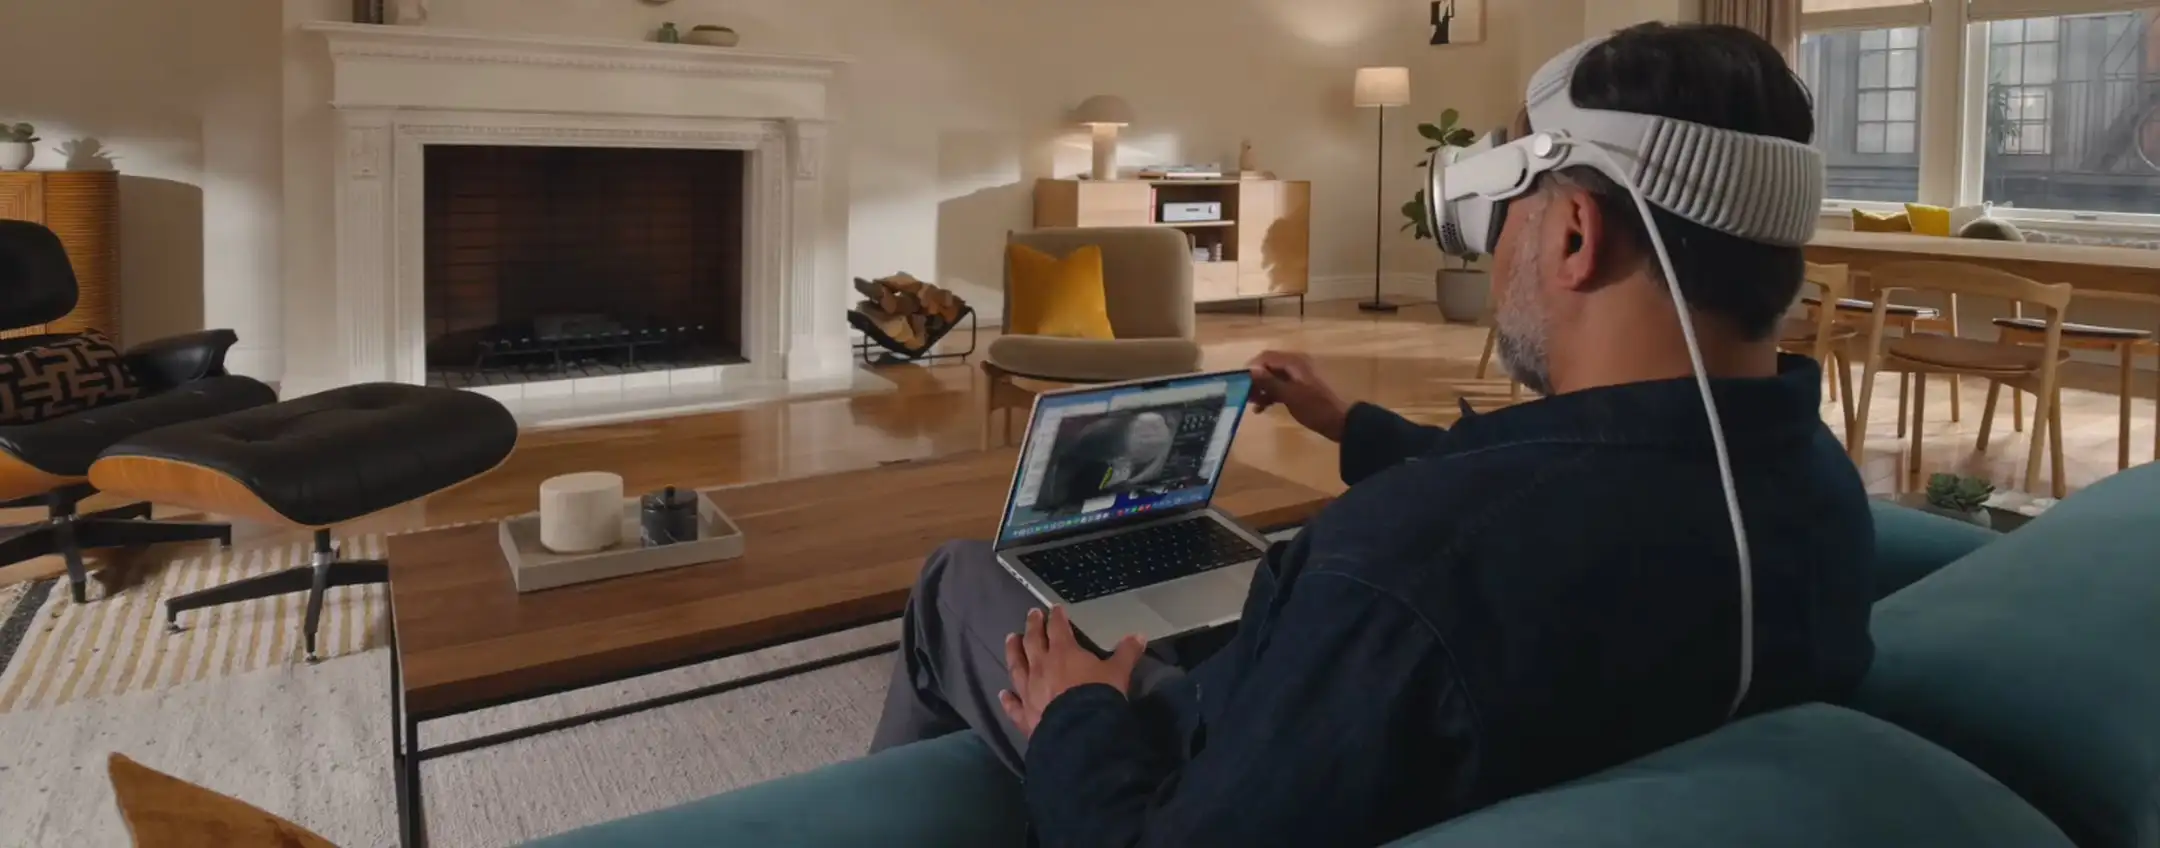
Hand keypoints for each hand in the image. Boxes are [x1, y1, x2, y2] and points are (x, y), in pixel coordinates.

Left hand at [999, 607, 1145, 739]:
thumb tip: (1140, 634)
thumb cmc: (1098, 697)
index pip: (1058, 629)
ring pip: (1017, 667)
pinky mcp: (1025, 715)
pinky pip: (1013, 705)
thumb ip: (1127, 653)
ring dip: (1013, 652)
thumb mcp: (1118, 673)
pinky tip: (1002, 693)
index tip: (1054, 608)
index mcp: (1063, 653)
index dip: (1057, 617)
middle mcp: (1041, 668)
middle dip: (1033, 626)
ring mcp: (1029, 691)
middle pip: (1033, 642)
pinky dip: (1007, 699)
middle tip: (1031, 614)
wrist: (1080, 732)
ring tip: (1010, 639)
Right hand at [1247, 351, 1351, 441]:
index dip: (1251, 368)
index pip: (1266, 357)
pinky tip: (1261, 408)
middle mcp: (1295, 366)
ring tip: (1251, 403)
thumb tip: (1250, 370)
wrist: (1340, 422)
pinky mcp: (1300, 389)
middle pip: (1268, 367)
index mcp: (1294, 362)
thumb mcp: (1290, 395)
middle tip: (1243, 395)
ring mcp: (1298, 378)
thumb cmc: (1315, 407)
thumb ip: (1270, 382)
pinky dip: (1270, 395)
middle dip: (1255, 380)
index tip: (1239, 383)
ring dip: (1261, 389)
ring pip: (1273, 378)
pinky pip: (1280, 387)